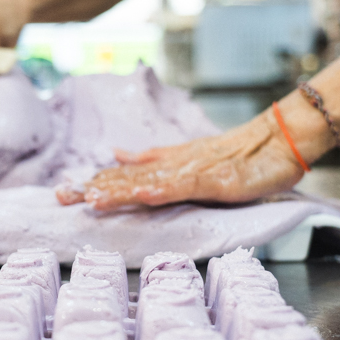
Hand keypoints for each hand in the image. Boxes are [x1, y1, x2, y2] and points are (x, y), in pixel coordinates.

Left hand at [58, 99, 328, 209]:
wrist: (277, 141)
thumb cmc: (236, 156)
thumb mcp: (187, 159)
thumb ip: (151, 158)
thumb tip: (115, 154)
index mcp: (165, 166)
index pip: (123, 178)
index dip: (94, 184)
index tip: (63, 193)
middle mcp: (174, 168)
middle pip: (128, 180)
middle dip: (95, 189)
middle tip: (62, 196)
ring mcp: (193, 172)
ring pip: (151, 182)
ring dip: (121, 190)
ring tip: (93, 198)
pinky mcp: (215, 180)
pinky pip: (186, 185)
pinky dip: (164, 188)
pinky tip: (144, 194)